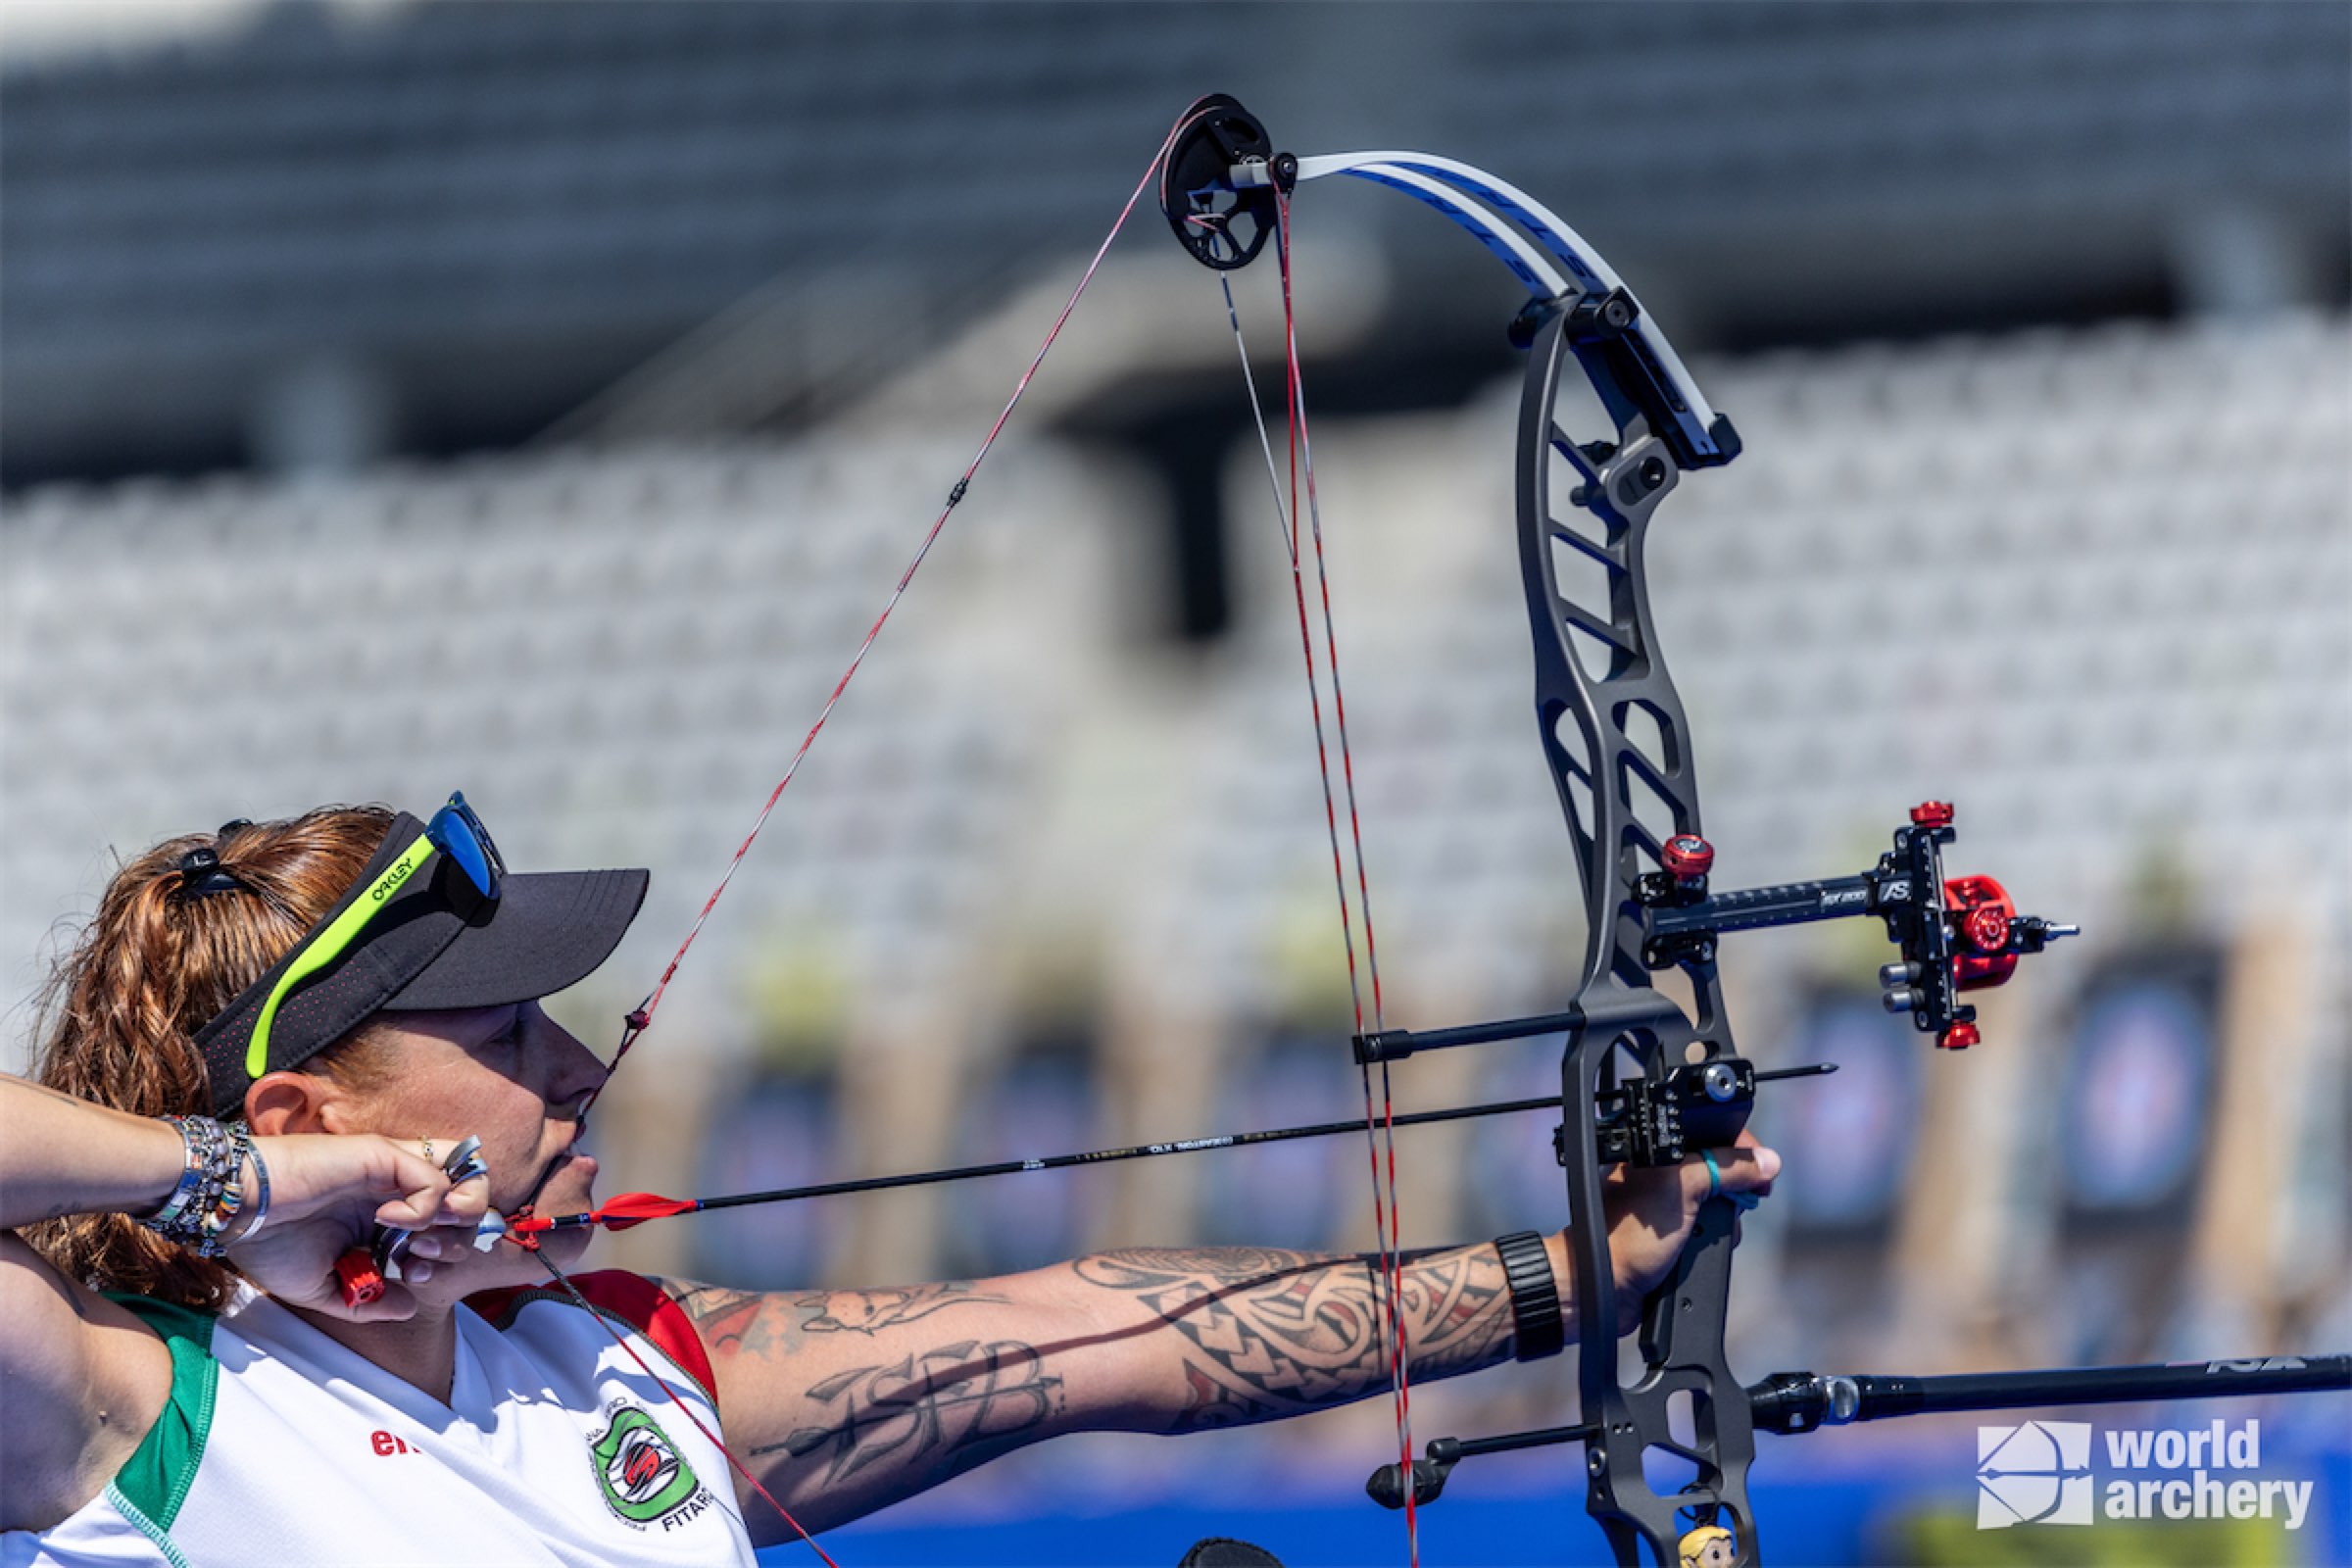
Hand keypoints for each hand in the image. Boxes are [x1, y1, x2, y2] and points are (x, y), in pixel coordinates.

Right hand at [222, 1134, 488, 1320]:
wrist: (236, 1214)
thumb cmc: (270, 1244)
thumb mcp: (325, 1287)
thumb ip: (369, 1300)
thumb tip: (410, 1306)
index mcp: (388, 1216)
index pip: (450, 1227)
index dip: (447, 1255)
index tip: (415, 1277)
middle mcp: (398, 1190)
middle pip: (471, 1203)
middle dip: (459, 1241)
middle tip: (420, 1261)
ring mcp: (394, 1170)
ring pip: (467, 1182)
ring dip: (454, 1221)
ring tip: (416, 1243)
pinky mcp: (383, 1155)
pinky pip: (433, 1179)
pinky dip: (424, 1207)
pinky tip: (387, 1222)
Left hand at [1600, 1130, 1778, 1334]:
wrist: (1606, 1287)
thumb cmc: (1627, 1234)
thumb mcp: (1681, 1188)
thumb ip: (1725, 1168)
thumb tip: (1766, 1162)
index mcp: (1653, 1148)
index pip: (1710, 1132)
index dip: (1741, 1146)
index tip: (1762, 1165)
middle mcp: (1660, 1172)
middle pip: (1720, 1168)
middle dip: (1734, 1189)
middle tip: (1741, 1202)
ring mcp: (1666, 1203)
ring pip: (1717, 1201)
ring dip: (1722, 1219)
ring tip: (1707, 1232)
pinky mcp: (1672, 1231)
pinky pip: (1708, 1228)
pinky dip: (1713, 1237)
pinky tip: (1702, 1247)